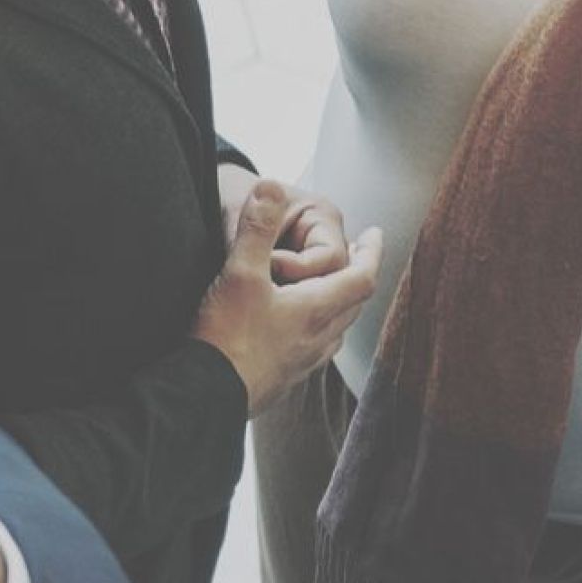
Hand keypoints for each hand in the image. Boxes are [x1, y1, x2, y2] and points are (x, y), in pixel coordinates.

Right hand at [190, 177, 382, 413]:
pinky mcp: (284, 380)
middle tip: (357, 256)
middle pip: (354, 303)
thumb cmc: (226, 337)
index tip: (376, 234)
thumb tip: (271, 186)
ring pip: (336, 330)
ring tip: (331, 291)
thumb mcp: (240, 273)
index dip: (372, 252)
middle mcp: (319, 338)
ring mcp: (303, 363)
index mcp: (316, 309)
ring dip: (340, 305)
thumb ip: (256, 229)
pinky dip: (317, 331)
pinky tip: (298, 332)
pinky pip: (314, 351)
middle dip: (358, 275)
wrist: (205, 396)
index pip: (362, 276)